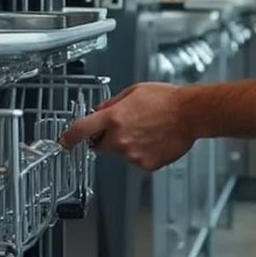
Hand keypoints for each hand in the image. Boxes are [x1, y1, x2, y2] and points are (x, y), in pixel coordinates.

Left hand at [61, 83, 196, 171]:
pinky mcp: (145, 164)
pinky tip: (154, 140)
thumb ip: (112, 103)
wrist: (190, 115)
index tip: (64, 141)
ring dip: (128, 145)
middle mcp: (120, 138)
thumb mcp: (134, 91)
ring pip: (120, 153)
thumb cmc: (167, 100)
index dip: (68, 137)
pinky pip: (137, 160)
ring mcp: (132, 154)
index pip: (80, 130)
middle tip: (125, 127)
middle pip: (99, 146)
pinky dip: (142, 153)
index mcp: (114, 117)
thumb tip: (100, 111)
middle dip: (106, 138)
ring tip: (147, 130)